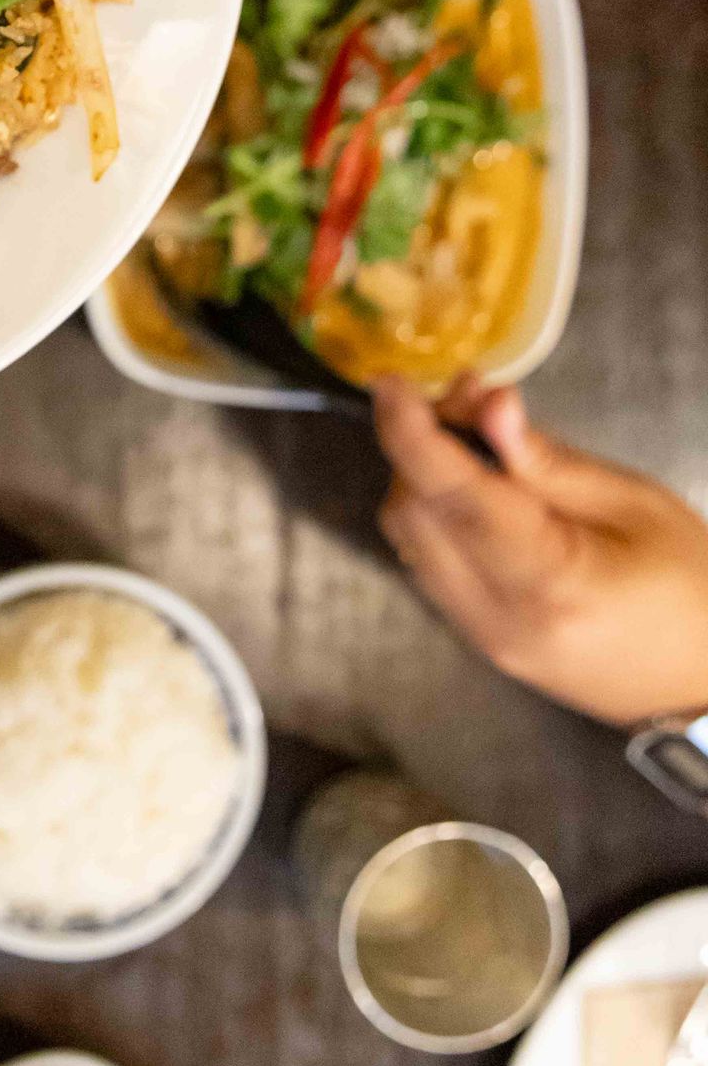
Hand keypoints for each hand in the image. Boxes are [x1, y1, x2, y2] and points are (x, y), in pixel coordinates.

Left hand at [374, 373, 707, 724]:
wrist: (705, 682)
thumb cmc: (690, 585)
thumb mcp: (634, 505)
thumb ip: (549, 459)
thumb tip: (486, 404)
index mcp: (551, 582)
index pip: (455, 497)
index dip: (410, 433)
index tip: (390, 383)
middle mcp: (501, 619)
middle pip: (415, 515)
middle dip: (422, 446)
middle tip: (467, 399)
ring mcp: (485, 640)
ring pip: (411, 541)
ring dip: (422, 479)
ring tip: (476, 437)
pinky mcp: (481, 643)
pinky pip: (428, 566)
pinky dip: (435, 515)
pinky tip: (475, 487)